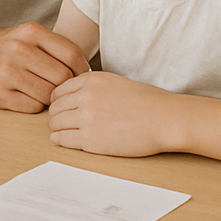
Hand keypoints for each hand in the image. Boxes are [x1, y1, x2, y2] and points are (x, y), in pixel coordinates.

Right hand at [0, 22, 88, 112]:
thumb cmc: (3, 46)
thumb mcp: (27, 35)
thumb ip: (55, 48)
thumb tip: (87, 73)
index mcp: (30, 33)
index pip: (72, 54)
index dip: (83, 70)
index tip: (83, 77)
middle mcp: (18, 51)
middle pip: (62, 78)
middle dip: (66, 86)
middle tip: (63, 88)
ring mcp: (6, 74)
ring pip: (48, 95)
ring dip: (51, 97)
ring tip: (44, 91)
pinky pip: (32, 107)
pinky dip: (35, 105)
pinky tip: (27, 95)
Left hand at [48, 72, 174, 156]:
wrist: (165, 119)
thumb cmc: (146, 102)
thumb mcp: (114, 82)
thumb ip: (91, 87)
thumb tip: (69, 98)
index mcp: (91, 80)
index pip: (58, 90)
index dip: (57, 102)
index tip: (61, 109)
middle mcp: (86, 96)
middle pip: (54, 108)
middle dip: (56, 116)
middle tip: (60, 123)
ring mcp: (87, 118)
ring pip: (55, 123)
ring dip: (56, 129)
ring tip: (62, 132)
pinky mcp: (91, 140)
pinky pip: (63, 140)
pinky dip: (59, 141)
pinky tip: (63, 140)